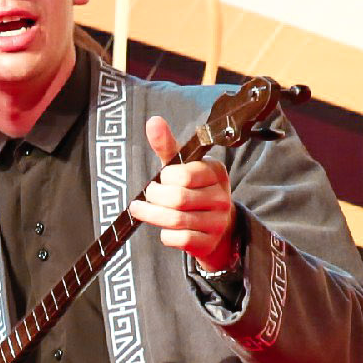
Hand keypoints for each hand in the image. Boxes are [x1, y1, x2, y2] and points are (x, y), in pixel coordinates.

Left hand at [131, 117, 238, 270]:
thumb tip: (153, 121)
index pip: (186, 175)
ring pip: (176, 220)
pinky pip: (180, 239)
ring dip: (152, 215)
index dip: (165, 178)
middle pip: (178, 199)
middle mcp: (221, 196)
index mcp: (215, 172)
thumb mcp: (181, 166)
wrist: (215, 227)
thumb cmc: (192, 190)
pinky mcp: (209, 242)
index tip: (161, 179)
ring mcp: (217, 221)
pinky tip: (164, 229)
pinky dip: (165, 235)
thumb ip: (166, 145)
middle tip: (147, 196)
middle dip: (154, 198)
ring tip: (141, 210)